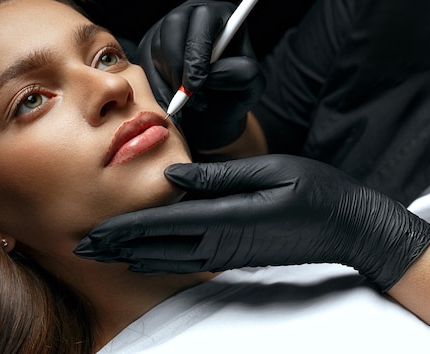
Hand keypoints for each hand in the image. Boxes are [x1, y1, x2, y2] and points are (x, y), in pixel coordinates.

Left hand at [75, 155, 429, 291]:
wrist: (348, 226)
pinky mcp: (237, 254)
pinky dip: (159, 258)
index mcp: (228, 216)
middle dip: (117, 246)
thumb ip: (218, 176)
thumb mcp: (270, 171)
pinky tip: (145, 257)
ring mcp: (230, 252)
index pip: (163, 224)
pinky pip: (188, 259)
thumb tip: (171, 178)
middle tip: (80, 247)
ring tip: (103, 254)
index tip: (91, 232)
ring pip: (169, 257)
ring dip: (132, 254)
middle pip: (158, 247)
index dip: (124, 229)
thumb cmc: (315, 190)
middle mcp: (223, 241)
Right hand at [137, 0, 263, 149]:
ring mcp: (168, 27)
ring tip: (188, 105)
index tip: (196, 84)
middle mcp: (193, 13)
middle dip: (177, 64)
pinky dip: (155, 87)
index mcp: (222, 15)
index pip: (204, 19)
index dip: (197, 52)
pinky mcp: (150, 45)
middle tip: (186, 97)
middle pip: (174, 24)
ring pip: (156, 45)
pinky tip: (172, 103)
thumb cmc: (235, 93)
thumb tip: (210, 71)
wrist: (214, 110)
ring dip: (168, 80)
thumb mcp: (251, 86)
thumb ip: (240, 74)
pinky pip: (143, 63)